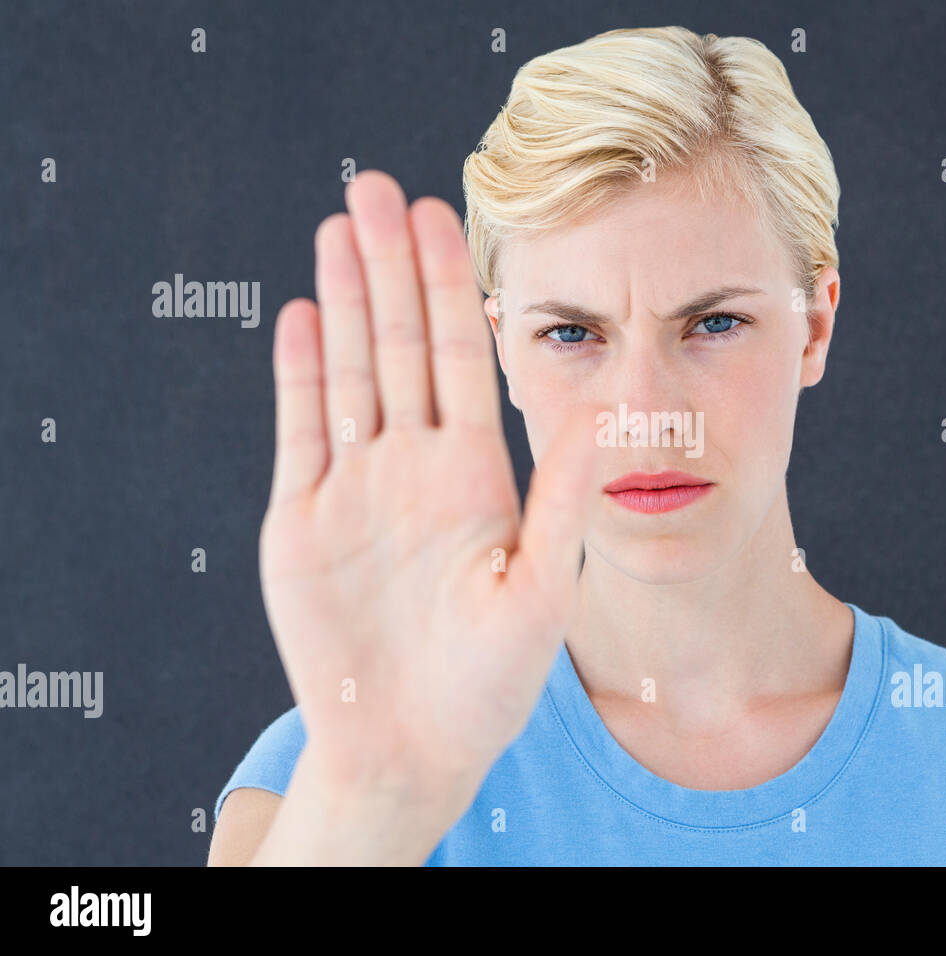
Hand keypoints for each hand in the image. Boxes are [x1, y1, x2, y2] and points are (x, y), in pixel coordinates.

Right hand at [258, 170, 602, 809]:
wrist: (411, 744)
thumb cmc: (488, 683)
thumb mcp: (541, 587)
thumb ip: (565, 500)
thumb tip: (612, 415)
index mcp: (475, 474)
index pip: (461, 359)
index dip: (451, 288)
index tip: (446, 215)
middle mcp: (415, 466)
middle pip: (398, 344)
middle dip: (390, 267)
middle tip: (377, 187)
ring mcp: (355, 488)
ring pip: (347, 372)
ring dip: (342, 300)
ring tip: (337, 226)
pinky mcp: (303, 520)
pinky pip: (301, 431)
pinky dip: (299, 375)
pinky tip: (301, 314)